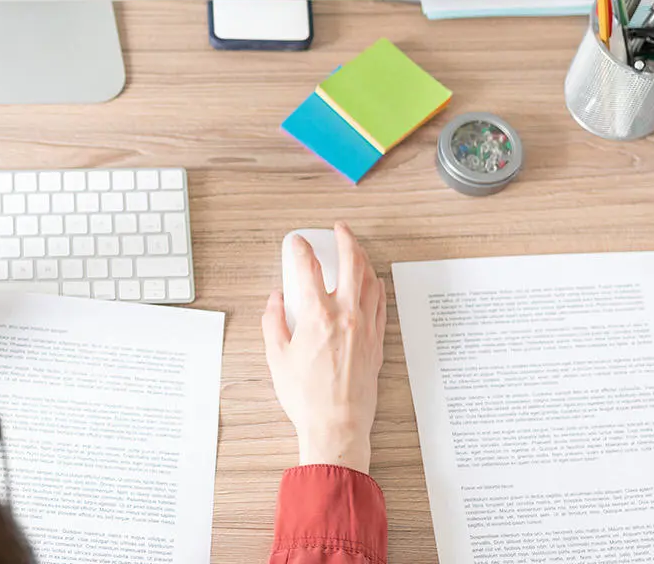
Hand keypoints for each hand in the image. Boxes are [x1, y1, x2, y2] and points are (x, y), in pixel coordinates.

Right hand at [261, 222, 387, 472]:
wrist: (337, 424)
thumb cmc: (306, 396)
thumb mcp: (276, 357)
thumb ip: (273, 321)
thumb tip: (275, 298)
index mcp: (317, 316)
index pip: (309, 268)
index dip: (300, 249)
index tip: (296, 242)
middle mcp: (346, 316)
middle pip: (351, 263)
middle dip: (346, 239)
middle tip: (340, 229)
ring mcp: (366, 327)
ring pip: (371, 280)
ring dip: (363, 259)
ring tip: (356, 250)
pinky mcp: (377, 341)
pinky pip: (381, 303)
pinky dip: (376, 286)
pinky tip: (372, 282)